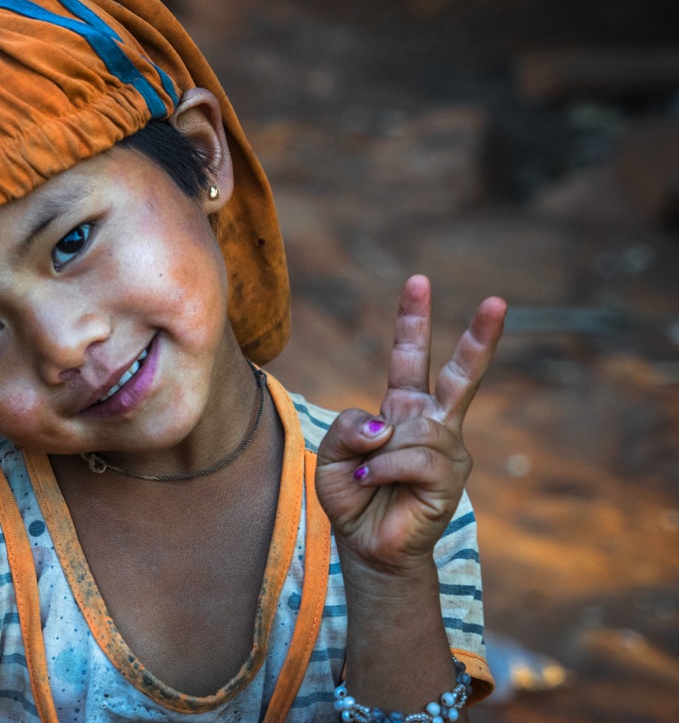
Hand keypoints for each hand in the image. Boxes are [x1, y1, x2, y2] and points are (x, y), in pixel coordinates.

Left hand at [316, 275, 505, 574]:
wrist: (367, 547)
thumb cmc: (353, 497)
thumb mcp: (331, 455)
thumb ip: (347, 428)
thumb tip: (387, 424)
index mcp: (402, 408)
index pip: (410, 357)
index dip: (413, 321)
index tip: (419, 281)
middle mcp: (431, 423)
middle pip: (460, 375)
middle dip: (480, 338)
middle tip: (497, 300)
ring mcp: (447, 449)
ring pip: (414, 430)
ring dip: (379, 453)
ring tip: (366, 476)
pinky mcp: (451, 477)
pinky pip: (415, 457)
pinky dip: (384, 468)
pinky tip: (374, 483)